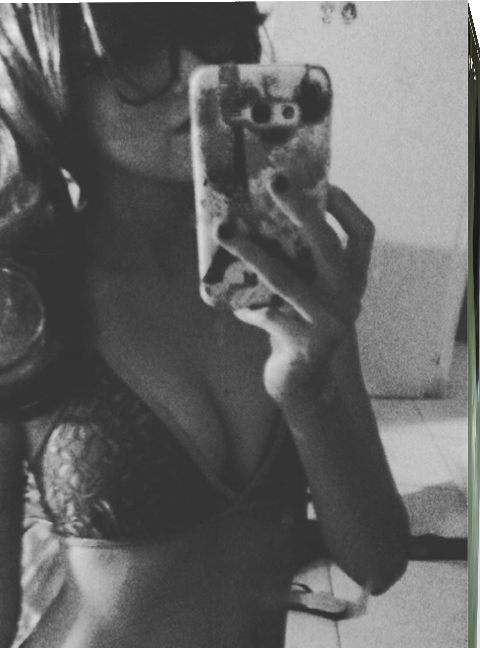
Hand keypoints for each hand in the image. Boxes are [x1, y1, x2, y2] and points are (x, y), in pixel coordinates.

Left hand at [216, 178, 374, 411]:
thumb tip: (250, 213)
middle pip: (326, 243)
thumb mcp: (306, 293)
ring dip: (251, 251)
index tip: (320, 182)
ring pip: (286, 279)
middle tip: (273, 179)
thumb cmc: (297, 326)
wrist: (303, 383)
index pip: (362, 233)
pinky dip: (246, 306)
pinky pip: (266, 314)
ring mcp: (329, 323)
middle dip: (300, 207)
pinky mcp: (307, 346)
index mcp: (352, 280)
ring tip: (224, 230)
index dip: (344, 205)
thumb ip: (296, 264)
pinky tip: (235, 304)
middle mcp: (347, 299)